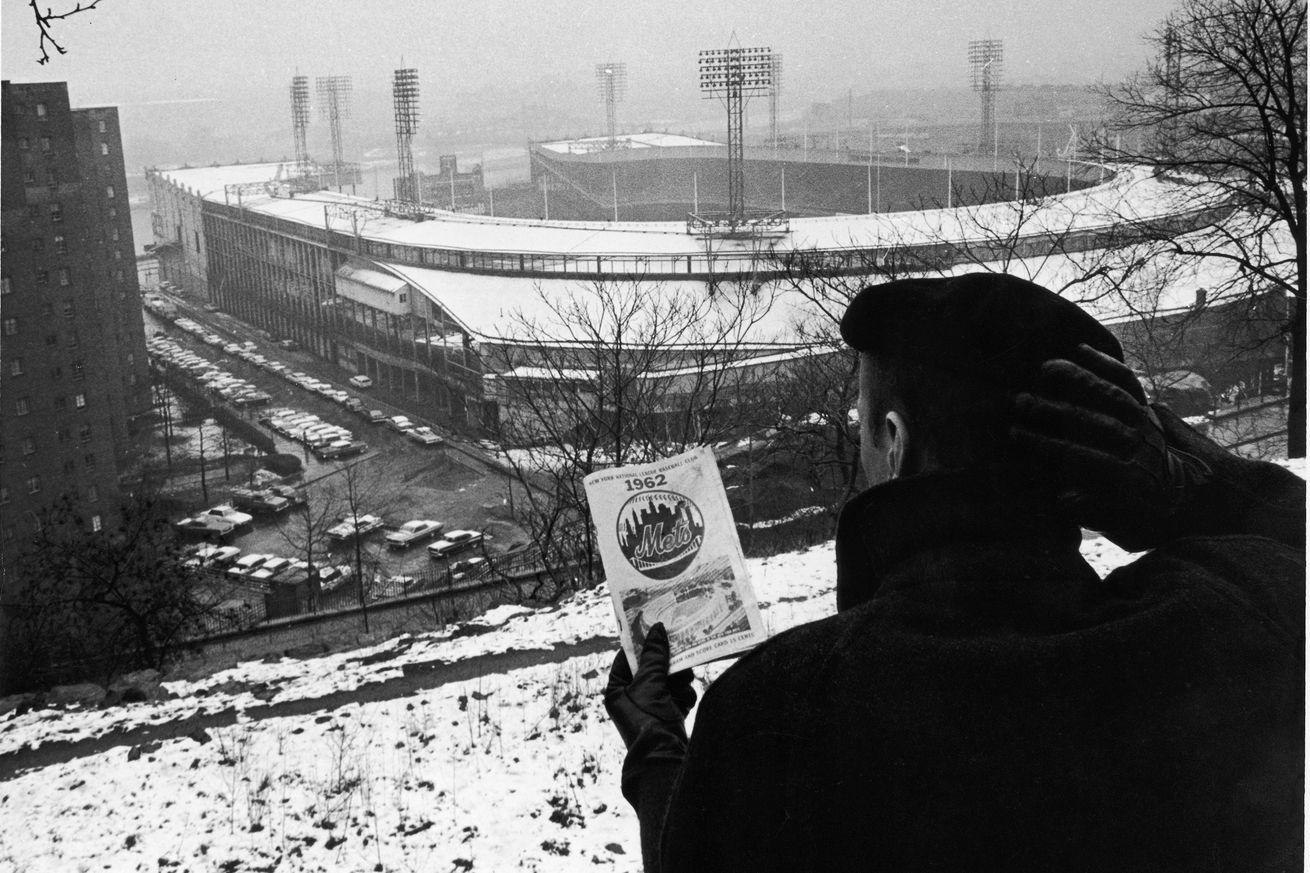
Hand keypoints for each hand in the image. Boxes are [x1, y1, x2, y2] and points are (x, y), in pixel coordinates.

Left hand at [604, 623, 696, 749]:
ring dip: (678, 682)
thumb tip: (657, 630)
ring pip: (668, 681)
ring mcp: (649, 708)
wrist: (665, 759)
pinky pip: (677, 696)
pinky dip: (683, 697)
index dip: (642, 643)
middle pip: (651, 669)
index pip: (627, 658)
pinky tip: (684, 704)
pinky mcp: (667, 716)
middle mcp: (631, 699)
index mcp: (616, 690)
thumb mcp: (650, 683)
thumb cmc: (649, 721)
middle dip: (667, 665)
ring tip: (684, 683)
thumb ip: (654, 656)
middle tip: (680, 654)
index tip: (657, 628)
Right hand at [1011, 344, 1210, 550]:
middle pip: (1092, 421)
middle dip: (1053, 410)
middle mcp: (1139, 444)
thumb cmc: (1155, 517)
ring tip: (1046, 367)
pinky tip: (1081, 349)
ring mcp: (1147, 423)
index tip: (1016, 435)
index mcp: (1129, 476)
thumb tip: (1063, 498)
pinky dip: (1107, 364)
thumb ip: (1096, 513)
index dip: (1045, 444)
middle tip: (1020, 401)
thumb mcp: (1127, 528)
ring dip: (1078, 379)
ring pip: (1112, 394)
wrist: (1201, 497)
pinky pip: (1129, 382)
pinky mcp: (1150, 410)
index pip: (1079, 456)